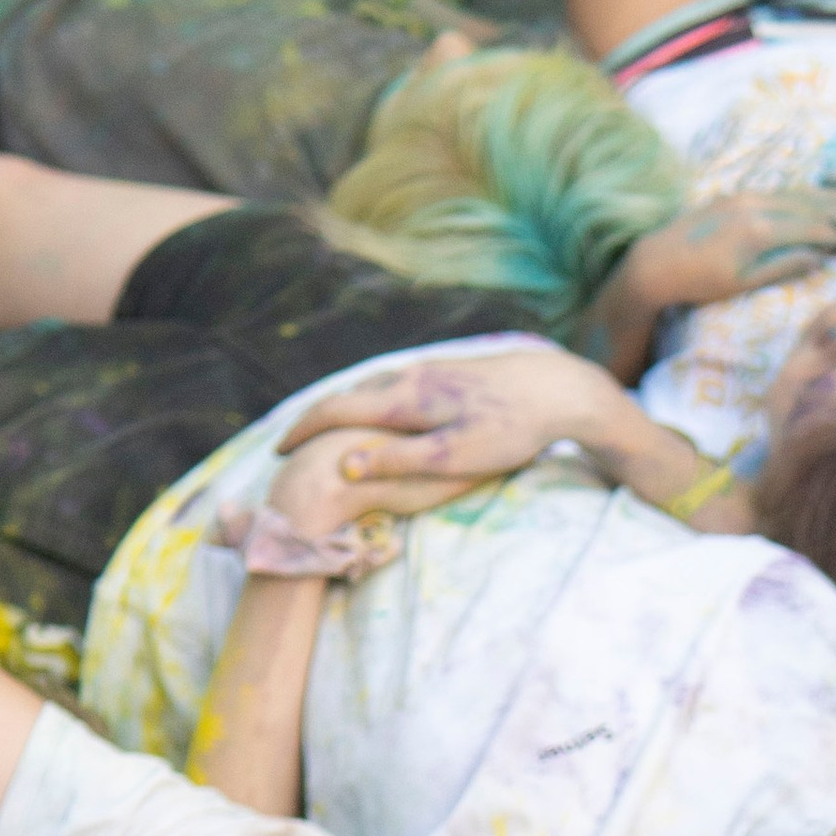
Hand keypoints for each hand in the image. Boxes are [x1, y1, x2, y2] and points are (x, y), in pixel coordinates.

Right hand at [277, 345, 606, 499]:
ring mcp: (427, 369)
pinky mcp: (446, 371)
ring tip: (325, 430)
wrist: (558, 387)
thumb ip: (399, 462)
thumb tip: (345, 466)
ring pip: (371, 387)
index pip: (335, 411)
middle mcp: (408, 377)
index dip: (301, 432)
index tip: (277, 454)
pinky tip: (379, 412)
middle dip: (315, 419)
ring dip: (343, 407)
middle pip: (347, 395)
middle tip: (289, 443)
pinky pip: (394, 385)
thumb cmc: (510, 430)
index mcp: (404, 400)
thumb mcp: (454, 457)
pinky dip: (372, 400)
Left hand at [619, 188, 835, 313]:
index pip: (809, 227)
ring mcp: (741, 197)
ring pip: (790, 194)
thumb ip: (782, 266)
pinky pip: (773, 191)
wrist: (656, 262)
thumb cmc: (700, 282)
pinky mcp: (731, 196)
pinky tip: (809, 193)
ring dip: (820, 195)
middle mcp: (753, 206)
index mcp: (760, 230)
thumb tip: (817, 258)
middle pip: (804, 204)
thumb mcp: (743, 282)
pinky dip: (796, 193)